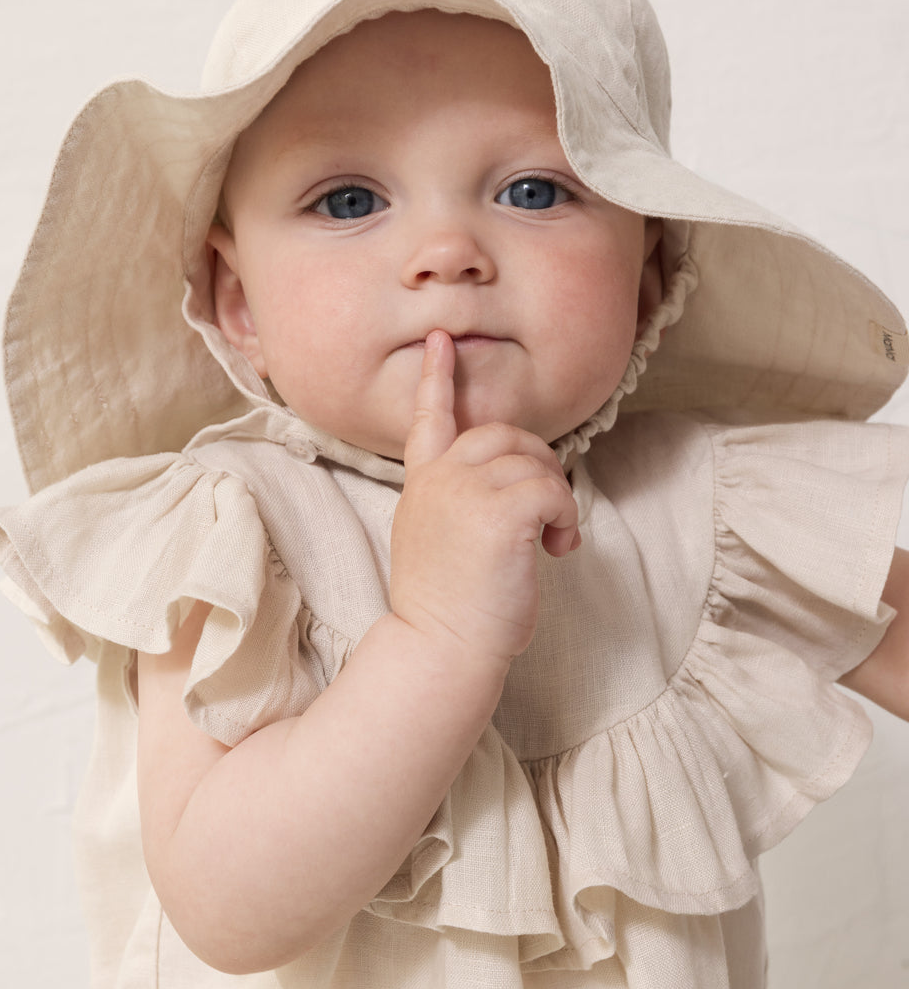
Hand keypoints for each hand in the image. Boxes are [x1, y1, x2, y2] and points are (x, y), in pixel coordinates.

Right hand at [390, 330, 580, 666]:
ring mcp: (466, 490)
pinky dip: (567, 519)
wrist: (441, 647)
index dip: (435, 378)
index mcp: (422, 485)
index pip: (428, 420)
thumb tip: (513, 492)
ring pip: (535, 462)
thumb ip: (462, 503)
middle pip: (505, 434)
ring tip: (550, 545)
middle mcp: (440, 478)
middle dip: (538, 465)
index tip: (441, 342)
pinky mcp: (499, 511)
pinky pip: (553, 490)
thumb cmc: (450, 609)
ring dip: (556, 501)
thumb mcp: (442, 542)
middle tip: (546, 517)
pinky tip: (557, 550)